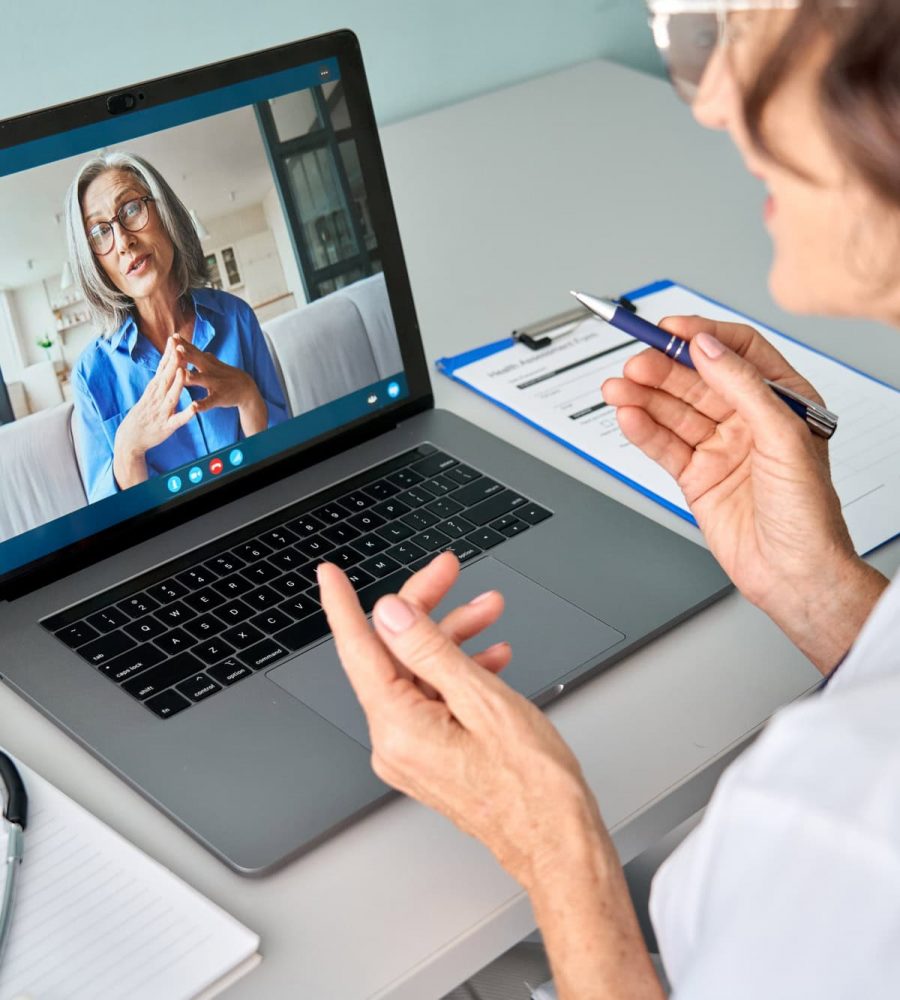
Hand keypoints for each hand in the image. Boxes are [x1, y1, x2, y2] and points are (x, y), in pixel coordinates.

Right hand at [113, 335, 196, 487]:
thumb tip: (166, 363)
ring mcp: (161, 412)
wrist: (129, 439)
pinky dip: (185, 414)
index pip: (162, 368)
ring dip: (177, 383)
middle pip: (166, 377)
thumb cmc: (143, 415)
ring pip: (171, 395)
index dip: (168, 353)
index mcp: (153, 390)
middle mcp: (156, 398)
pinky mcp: (166, 427)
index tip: (174, 338)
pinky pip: (178, 420)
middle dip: (173, 361)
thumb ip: (159, 380)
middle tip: (180, 345)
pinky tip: (194, 409)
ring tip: (183, 370)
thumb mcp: (149, 395)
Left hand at [174, 335, 266, 434]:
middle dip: (187, 354)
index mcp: (206, 362)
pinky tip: (195, 406)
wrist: (246, 388)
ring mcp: (215, 383)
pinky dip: (203, 404)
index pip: (194, 351)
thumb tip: (184, 344)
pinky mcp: (219, 397)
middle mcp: (210, 370)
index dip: (184, 344)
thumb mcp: (213, 363)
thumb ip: (198, 355)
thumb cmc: (225, 376)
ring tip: (184, 374)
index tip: (173, 336)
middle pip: (197, 360)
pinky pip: (210, 401)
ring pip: (202, 380)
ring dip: (193, 377)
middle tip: (176, 347)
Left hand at [320, 553, 663, 999]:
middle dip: (425, 609)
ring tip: (490, 612)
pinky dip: (457, 671)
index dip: (343, 605)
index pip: (358, 650)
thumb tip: (391, 615)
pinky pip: (431, 698)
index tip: (331, 575)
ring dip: (452, 637)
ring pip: (417, 673)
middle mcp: (395, 742)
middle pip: (393, 655)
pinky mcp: (429, 756)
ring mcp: (411, 752)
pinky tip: (489, 657)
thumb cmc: (533, 786)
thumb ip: (430, 651)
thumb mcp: (484, 700)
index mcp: (400, 727)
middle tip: (450, 571)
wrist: (557, 840)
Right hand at [602, 317, 886, 670]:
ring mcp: (718, 447)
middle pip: (695, 379)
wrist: (792, 573)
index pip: (736, 351)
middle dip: (662, 368)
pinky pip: (663, 445)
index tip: (670, 328)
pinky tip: (628, 416)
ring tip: (618, 388)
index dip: (702, 335)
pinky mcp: (695, 475)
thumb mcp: (782, 435)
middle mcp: (747, 420)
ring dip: (643, 396)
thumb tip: (708, 346)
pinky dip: (643, 430)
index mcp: (781, 400)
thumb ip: (742, 385)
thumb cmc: (807, 513)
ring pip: (673, 410)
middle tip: (634, 363)